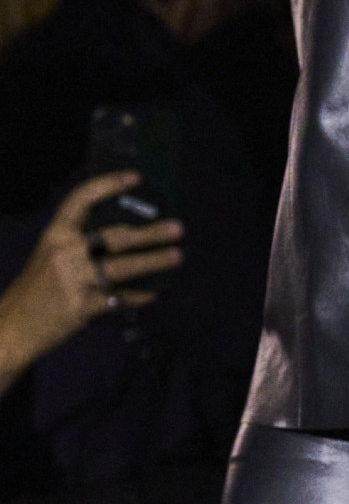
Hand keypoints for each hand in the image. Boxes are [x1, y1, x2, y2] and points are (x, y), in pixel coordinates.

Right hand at [0, 172, 183, 390]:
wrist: (13, 325)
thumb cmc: (35, 291)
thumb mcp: (50, 258)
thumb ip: (79, 248)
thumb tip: (123, 240)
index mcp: (55, 234)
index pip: (82, 199)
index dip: (109, 185)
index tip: (136, 178)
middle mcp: (65, 252)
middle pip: (114, 236)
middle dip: (149, 232)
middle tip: (178, 228)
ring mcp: (75, 279)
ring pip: (123, 266)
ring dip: (154, 261)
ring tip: (177, 256)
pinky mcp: (83, 306)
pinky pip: (118, 299)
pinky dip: (137, 297)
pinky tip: (153, 294)